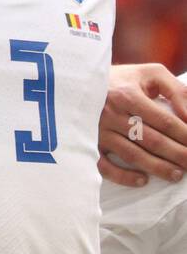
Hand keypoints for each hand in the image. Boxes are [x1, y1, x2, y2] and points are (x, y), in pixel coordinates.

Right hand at [98, 63, 186, 186]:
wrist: (78, 82)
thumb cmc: (121, 79)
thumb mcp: (150, 73)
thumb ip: (177, 91)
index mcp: (127, 95)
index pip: (164, 121)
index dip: (185, 135)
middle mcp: (111, 114)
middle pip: (152, 141)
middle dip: (177, 154)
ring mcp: (98, 131)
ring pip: (133, 155)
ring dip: (158, 168)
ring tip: (177, 174)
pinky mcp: (87, 143)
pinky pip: (104, 166)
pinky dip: (124, 176)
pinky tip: (142, 180)